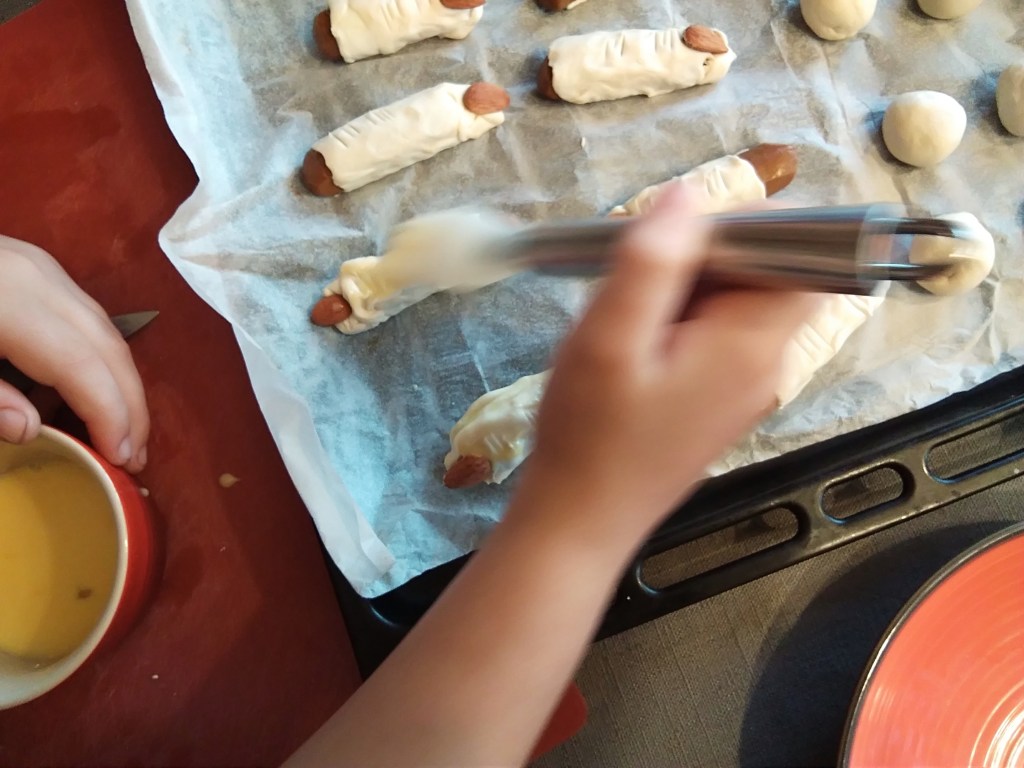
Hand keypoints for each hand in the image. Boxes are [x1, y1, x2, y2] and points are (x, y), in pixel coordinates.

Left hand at [0, 236, 148, 471]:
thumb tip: (31, 428)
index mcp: (10, 303)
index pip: (83, 366)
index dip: (110, 414)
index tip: (119, 461)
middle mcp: (41, 279)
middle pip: (109, 348)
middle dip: (131, 406)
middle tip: (135, 458)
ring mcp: (43, 268)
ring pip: (107, 332)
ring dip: (124, 385)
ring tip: (125, 432)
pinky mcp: (38, 269)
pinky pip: (89, 319)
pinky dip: (103, 361)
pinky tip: (96, 391)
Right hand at [518, 188, 820, 547]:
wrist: (581, 521)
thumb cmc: (591, 435)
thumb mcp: (607, 340)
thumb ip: (651, 264)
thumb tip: (691, 196)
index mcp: (752, 343)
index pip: (802, 254)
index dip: (755, 223)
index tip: (684, 229)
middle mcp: (766, 363)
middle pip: (770, 273)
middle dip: (709, 252)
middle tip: (639, 269)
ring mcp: (746, 385)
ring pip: (740, 301)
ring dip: (689, 284)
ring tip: (627, 308)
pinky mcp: (720, 400)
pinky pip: (719, 333)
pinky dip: (682, 316)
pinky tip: (633, 338)